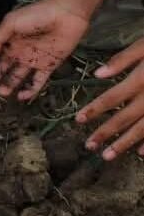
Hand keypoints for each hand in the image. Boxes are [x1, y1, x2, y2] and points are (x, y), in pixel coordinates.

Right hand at [0, 0, 89, 99]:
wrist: (66, 14)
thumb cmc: (37, 14)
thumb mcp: (10, 22)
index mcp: (8, 39)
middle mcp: (18, 51)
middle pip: (2, 68)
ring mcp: (33, 59)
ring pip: (17, 76)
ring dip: (9, 85)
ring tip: (2, 92)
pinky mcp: (48, 65)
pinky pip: (38, 81)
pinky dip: (30, 90)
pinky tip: (22, 96)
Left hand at [77, 37, 143, 160]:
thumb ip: (122, 59)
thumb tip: (97, 74)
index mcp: (141, 80)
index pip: (111, 98)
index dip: (94, 110)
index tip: (78, 120)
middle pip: (124, 118)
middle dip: (105, 133)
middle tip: (89, 146)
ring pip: (142, 130)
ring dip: (124, 144)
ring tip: (107, 156)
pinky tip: (141, 153)